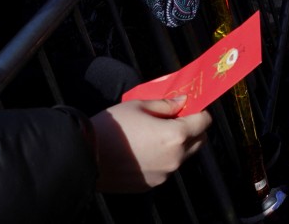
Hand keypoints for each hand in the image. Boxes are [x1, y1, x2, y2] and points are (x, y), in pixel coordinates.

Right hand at [91, 97, 211, 192]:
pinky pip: (165, 168)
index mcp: (176, 135)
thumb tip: (182, 102)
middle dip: (192, 128)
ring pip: (183, 156)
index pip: (204, 121)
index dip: (198, 111)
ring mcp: (164, 174)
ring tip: (153, 134)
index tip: (188, 107)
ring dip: (177, 145)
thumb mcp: (139, 105)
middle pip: (199, 141)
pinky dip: (162, 158)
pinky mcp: (151, 185)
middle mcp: (175, 158)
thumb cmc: (112, 127)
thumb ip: (166, 104)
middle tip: (174, 118)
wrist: (84, 156)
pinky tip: (142, 150)